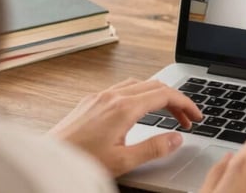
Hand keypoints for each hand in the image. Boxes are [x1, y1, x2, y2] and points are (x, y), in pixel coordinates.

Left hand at [49, 77, 201, 175]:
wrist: (48, 160)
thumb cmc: (80, 161)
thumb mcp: (123, 161)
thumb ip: (154, 148)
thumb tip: (176, 138)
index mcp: (123, 108)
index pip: (164, 95)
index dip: (186, 104)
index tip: (197, 116)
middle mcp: (111, 96)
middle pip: (154, 86)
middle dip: (176, 100)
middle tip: (188, 119)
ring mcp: (99, 97)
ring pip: (138, 84)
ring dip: (158, 95)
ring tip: (168, 114)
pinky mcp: (90, 101)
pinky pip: (122, 88)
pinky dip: (140, 94)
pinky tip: (139, 110)